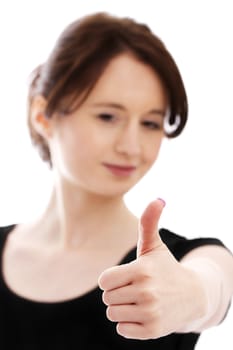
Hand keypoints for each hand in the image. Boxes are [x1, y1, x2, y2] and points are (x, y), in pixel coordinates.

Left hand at [98, 199, 205, 338]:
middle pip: (107, 298)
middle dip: (118, 293)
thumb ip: (149, 222)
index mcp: (141, 270)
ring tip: (140, 301)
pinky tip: (144, 313)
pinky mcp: (152, 330)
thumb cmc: (166, 267)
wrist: (192, 295)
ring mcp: (150, 312)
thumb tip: (157, 199)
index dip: (111, 279)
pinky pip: (122, 329)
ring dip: (122, 308)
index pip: (103, 281)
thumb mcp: (155, 246)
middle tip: (136, 289)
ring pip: (113, 314)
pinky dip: (129, 323)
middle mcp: (146, 292)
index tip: (125, 277)